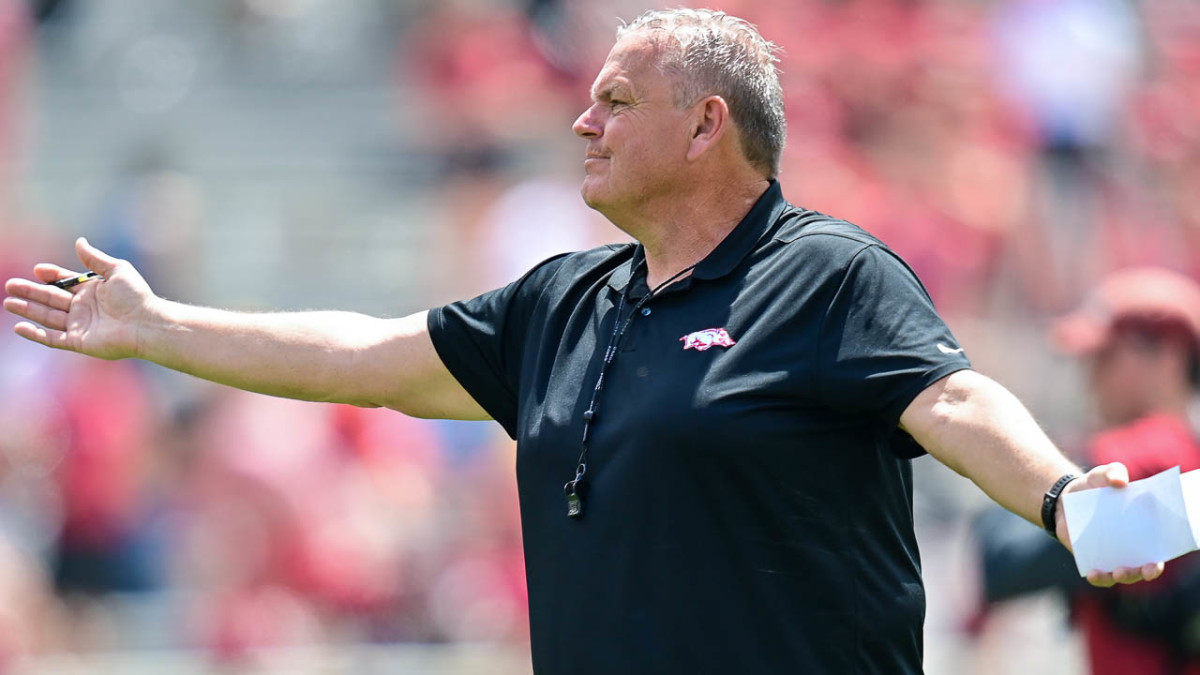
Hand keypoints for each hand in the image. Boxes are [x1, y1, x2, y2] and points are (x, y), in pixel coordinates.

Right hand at [3, 238, 158, 359]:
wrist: (146, 323)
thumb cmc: (136, 296)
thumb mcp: (116, 270)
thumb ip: (94, 258)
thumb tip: (79, 241)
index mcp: (92, 291)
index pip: (65, 283)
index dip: (51, 276)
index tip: (38, 270)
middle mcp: (84, 308)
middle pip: (51, 299)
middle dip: (31, 292)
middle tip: (11, 285)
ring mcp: (80, 326)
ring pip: (47, 317)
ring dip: (28, 310)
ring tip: (9, 302)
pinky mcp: (79, 342)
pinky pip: (52, 338)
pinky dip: (35, 334)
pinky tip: (19, 326)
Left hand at [1056, 462, 1166, 587]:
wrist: (1065, 497)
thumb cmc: (1092, 486)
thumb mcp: (1102, 474)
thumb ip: (1114, 471)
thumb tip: (1120, 481)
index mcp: (1140, 532)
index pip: (1155, 553)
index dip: (1157, 562)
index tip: (1155, 563)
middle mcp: (1128, 548)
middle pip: (1140, 570)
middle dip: (1140, 573)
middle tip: (1138, 569)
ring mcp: (1109, 555)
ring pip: (1119, 576)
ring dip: (1120, 577)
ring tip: (1115, 572)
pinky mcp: (1090, 558)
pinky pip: (1097, 575)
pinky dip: (1098, 578)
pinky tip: (1093, 573)